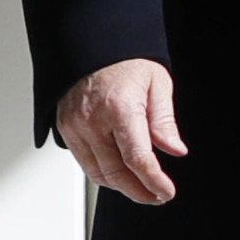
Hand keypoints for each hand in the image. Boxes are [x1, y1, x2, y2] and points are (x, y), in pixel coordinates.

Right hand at [55, 58, 184, 204]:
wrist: (91, 44)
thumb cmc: (124, 60)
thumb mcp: (157, 83)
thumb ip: (164, 121)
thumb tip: (175, 149)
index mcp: (119, 108)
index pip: (137, 159)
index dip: (154, 182)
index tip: (166, 192)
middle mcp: (92, 120)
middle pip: (116, 173)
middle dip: (139, 192)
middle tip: (157, 196)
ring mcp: (75, 125)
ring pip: (97, 174)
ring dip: (120, 187)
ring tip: (141, 188)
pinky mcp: (65, 128)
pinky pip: (83, 162)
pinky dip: (102, 174)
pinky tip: (119, 175)